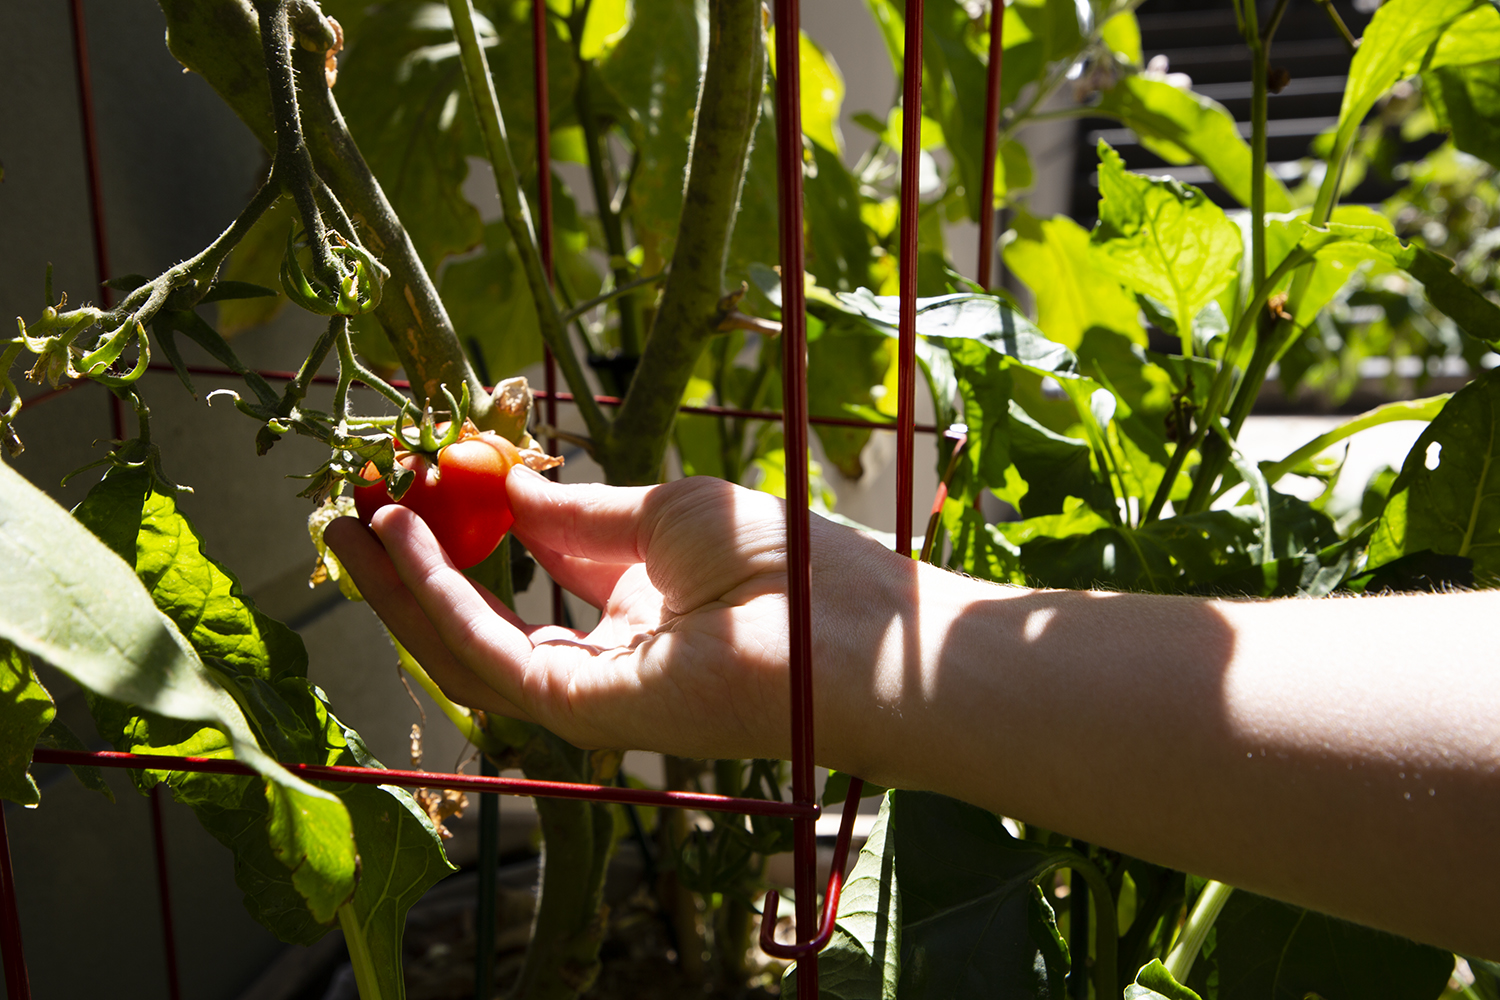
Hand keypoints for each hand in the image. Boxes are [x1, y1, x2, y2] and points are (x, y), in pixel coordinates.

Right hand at [325, 467, 905, 760]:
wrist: (851, 630)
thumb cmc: (784, 561)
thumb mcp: (659, 513)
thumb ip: (569, 511)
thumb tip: (498, 484)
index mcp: (625, 614)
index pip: (516, 580)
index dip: (456, 535)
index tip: (410, 480)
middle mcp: (598, 662)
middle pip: (473, 624)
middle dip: (403, 571)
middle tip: (345, 510)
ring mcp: (587, 695)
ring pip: (462, 649)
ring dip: (398, 588)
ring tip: (345, 523)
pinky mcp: (582, 712)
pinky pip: (486, 654)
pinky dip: (435, 597)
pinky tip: (401, 539)